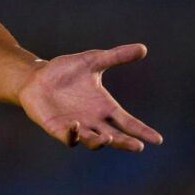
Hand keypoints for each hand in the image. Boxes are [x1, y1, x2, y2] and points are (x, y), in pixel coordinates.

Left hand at [17, 43, 163, 151]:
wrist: (36, 77)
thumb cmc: (65, 71)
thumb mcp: (92, 61)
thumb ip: (116, 56)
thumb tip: (143, 48)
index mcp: (105, 108)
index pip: (128, 122)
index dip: (142, 131)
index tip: (158, 139)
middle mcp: (94, 121)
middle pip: (114, 137)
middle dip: (125, 142)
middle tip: (137, 146)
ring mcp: (77, 127)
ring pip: (93, 141)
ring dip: (101, 141)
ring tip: (108, 138)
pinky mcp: (58, 129)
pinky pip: (68, 138)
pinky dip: (73, 136)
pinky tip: (76, 128)